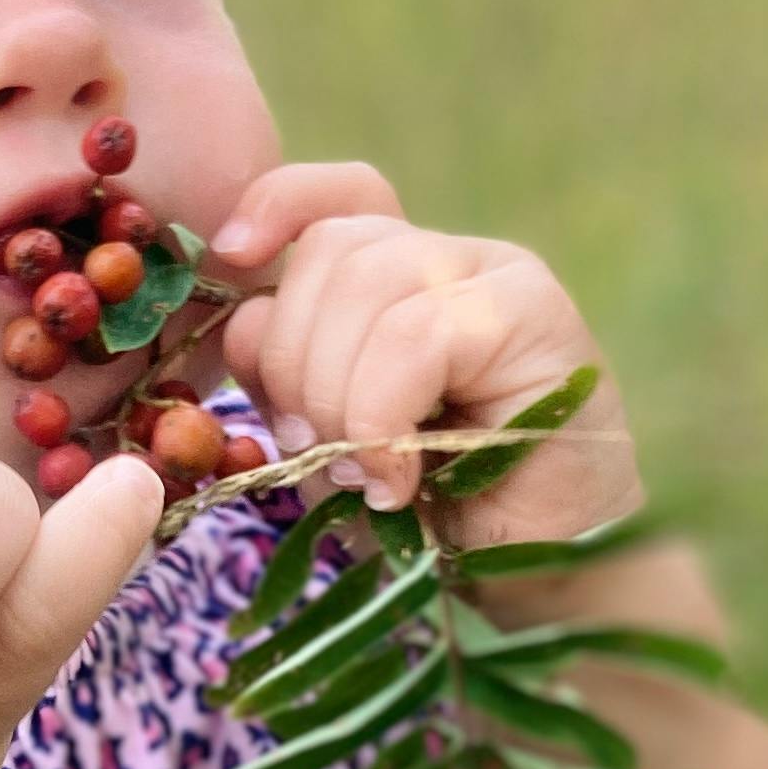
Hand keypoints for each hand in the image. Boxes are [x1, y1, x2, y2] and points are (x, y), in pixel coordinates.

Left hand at [206, 161, 642, 546]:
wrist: (538, 568)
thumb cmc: (434, 511)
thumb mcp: (327, 442)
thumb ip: (282, 375)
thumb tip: (245, 324)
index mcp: (397, 276)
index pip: (331, 200)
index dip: (273, 208)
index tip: (229, 257)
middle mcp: (448, 259)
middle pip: (331, 248)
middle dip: (292, 360)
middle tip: (314, 451)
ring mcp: (496, 275)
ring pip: (366, 285)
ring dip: (336, 397)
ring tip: (366, 474)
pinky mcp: (534, 311)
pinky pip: (414, 335)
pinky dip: (381, 414)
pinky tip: (398, 477)